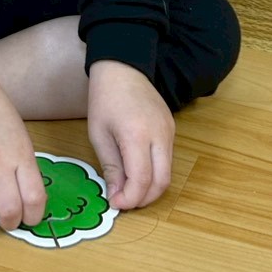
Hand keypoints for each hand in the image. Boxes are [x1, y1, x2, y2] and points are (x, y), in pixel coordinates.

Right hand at [0, 80, 46, 230]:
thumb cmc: (0, 117)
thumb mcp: (22, 141)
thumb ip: (24, 169)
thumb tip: (25, 201)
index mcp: (21, 156)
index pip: (34, 198)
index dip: (34, 217)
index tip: (30, 219)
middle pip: (9, 210)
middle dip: (10, 224)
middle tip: (7, 221)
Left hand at [87, 60, 174, 209]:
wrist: (123, 68)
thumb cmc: (104, 99)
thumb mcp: (99, 134)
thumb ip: (111, 167)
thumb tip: (116, 197)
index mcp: (137, 135)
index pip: (142, 180)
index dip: (130, 199)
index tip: (115, 203)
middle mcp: (160, 135)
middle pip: (162, 182)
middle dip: (144, 199)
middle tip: (124, 202)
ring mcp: (169, 132)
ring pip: (167, 173)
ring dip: (151, 188)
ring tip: (129, 189)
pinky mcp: (172, 129)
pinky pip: (167, 159)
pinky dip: (155, 172)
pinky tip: (138, 172)